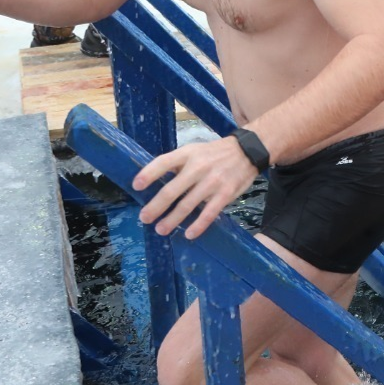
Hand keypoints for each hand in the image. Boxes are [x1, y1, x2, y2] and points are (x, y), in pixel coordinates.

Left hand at [133, 137, 257, 238]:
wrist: (247, 151)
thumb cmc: (214, 153)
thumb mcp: (194, 150)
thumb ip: (177, 164)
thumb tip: (154, 181)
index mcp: (188, 154)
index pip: (164, 162)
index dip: (149, 174)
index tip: (136, 186)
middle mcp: (198, 167)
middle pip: (172, 189)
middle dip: (156, 206)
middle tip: (145, 218)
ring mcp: (213, 181)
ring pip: (188, 205)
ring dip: (172, 219)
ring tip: (160, 229)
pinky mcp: (226, 194)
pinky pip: (209, 213)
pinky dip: (198, 225)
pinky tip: (189, 234)